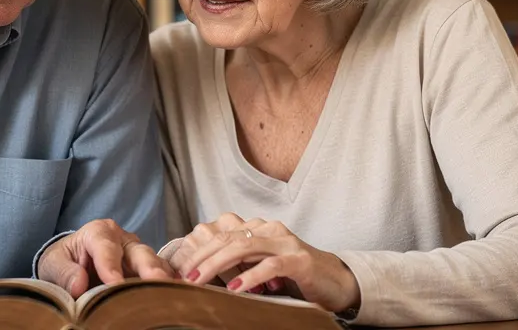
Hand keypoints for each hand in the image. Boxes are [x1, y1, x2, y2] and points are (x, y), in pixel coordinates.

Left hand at [37, 219, 174, 297]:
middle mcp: (125, 241)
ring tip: (172, 292)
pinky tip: (177, 295)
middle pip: (139, 253)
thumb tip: (79, 284)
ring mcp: (140, 256)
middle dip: (149, 268)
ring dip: (163, 279)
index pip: (106, 248)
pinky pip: (163, 277)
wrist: (73, 264)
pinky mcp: (149, 271)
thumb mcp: (54, 264)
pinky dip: (170, 286)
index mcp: (100, 232)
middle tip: (156, 281)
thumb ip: (64, 272)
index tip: (114, 284)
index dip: (110, 266)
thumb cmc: (64, 261)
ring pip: (156, 265)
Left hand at [170, 213, 359, 313]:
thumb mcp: (261, 267)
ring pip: (243, 248)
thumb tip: (203, 276)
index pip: (220, 235)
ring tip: (199, 281)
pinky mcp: (299, 260)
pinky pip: (269, 266)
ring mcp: (285, 242)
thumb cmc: (294, 276)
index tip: (181, 269)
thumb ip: (239, 265)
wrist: (336, 282)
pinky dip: (250, 277)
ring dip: (216, 266)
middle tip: (184, 277)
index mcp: (258, 229)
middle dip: (201, 258)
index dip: (198, 251)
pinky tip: (235, 288)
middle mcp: (269, 230)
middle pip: (227, 239)